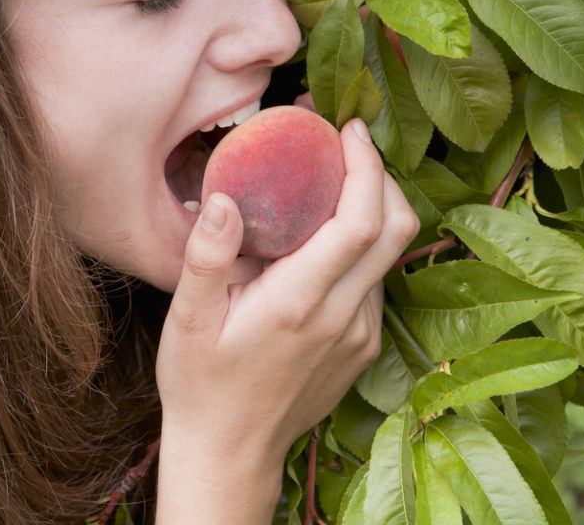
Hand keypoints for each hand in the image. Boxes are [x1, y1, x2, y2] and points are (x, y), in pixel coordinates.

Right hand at [154, 118, 417, 521]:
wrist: (230, 453)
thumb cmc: (201, 383)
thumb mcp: (187, 319)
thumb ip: (207, 256)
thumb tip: (223, 198)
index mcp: (300, 303)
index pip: (360, 221)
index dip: (366, 167)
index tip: (349, 130)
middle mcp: (343, 318)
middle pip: (396, 228)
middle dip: (381, 174)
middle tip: (347, 144)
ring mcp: (360, 334)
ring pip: (392, 254)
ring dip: (374, 208)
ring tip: (333, 180)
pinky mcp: (364, 346)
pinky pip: (378, 281)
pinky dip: (365, 245)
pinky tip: (326, 235)